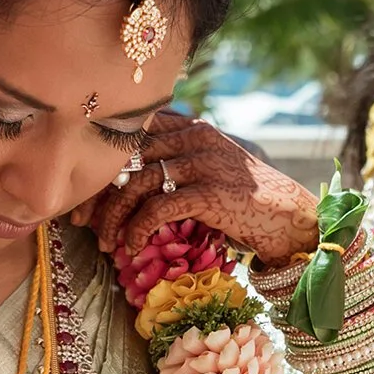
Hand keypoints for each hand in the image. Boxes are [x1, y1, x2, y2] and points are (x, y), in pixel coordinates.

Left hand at [78, 112, 319, 265]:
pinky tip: (132, 247)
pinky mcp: (209, 193)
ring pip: (137, 183)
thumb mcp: (210, 167)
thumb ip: (177, 160)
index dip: (103, 161)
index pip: (134, 133)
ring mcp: (203, 163)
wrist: (291, 216)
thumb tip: (127, 179)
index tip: (85, 192)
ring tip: (107, 243)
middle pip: (128, 156)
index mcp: (192, 126)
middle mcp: (195, 137)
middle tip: (82, 220)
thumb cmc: (246, 198)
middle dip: (99, 191)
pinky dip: (138, 229)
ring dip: (115, 217)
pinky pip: (158, 209)